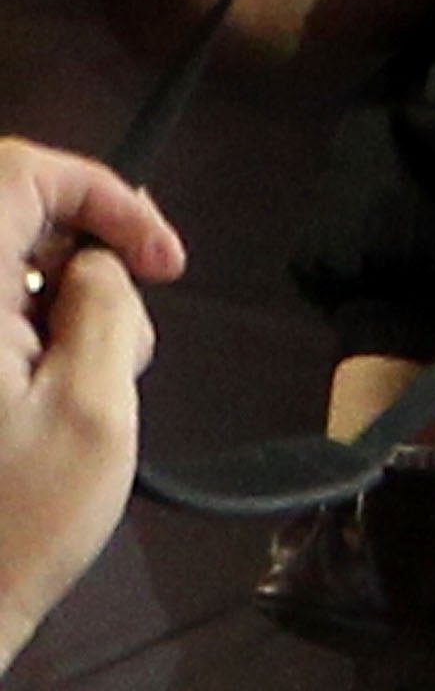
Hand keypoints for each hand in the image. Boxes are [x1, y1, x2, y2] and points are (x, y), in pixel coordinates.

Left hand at [0, 141, 183, 670]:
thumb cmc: (9, 523)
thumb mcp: (91, 409)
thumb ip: (105, 304)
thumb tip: (97, 262)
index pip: (21, 173)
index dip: (99, 191)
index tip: (156, 257)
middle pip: (13, 215)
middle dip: (86, 256)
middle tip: (134, 324)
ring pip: (3, 270)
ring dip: (58, 305)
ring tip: (93, 386)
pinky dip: (26, 337)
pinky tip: (49, 401)